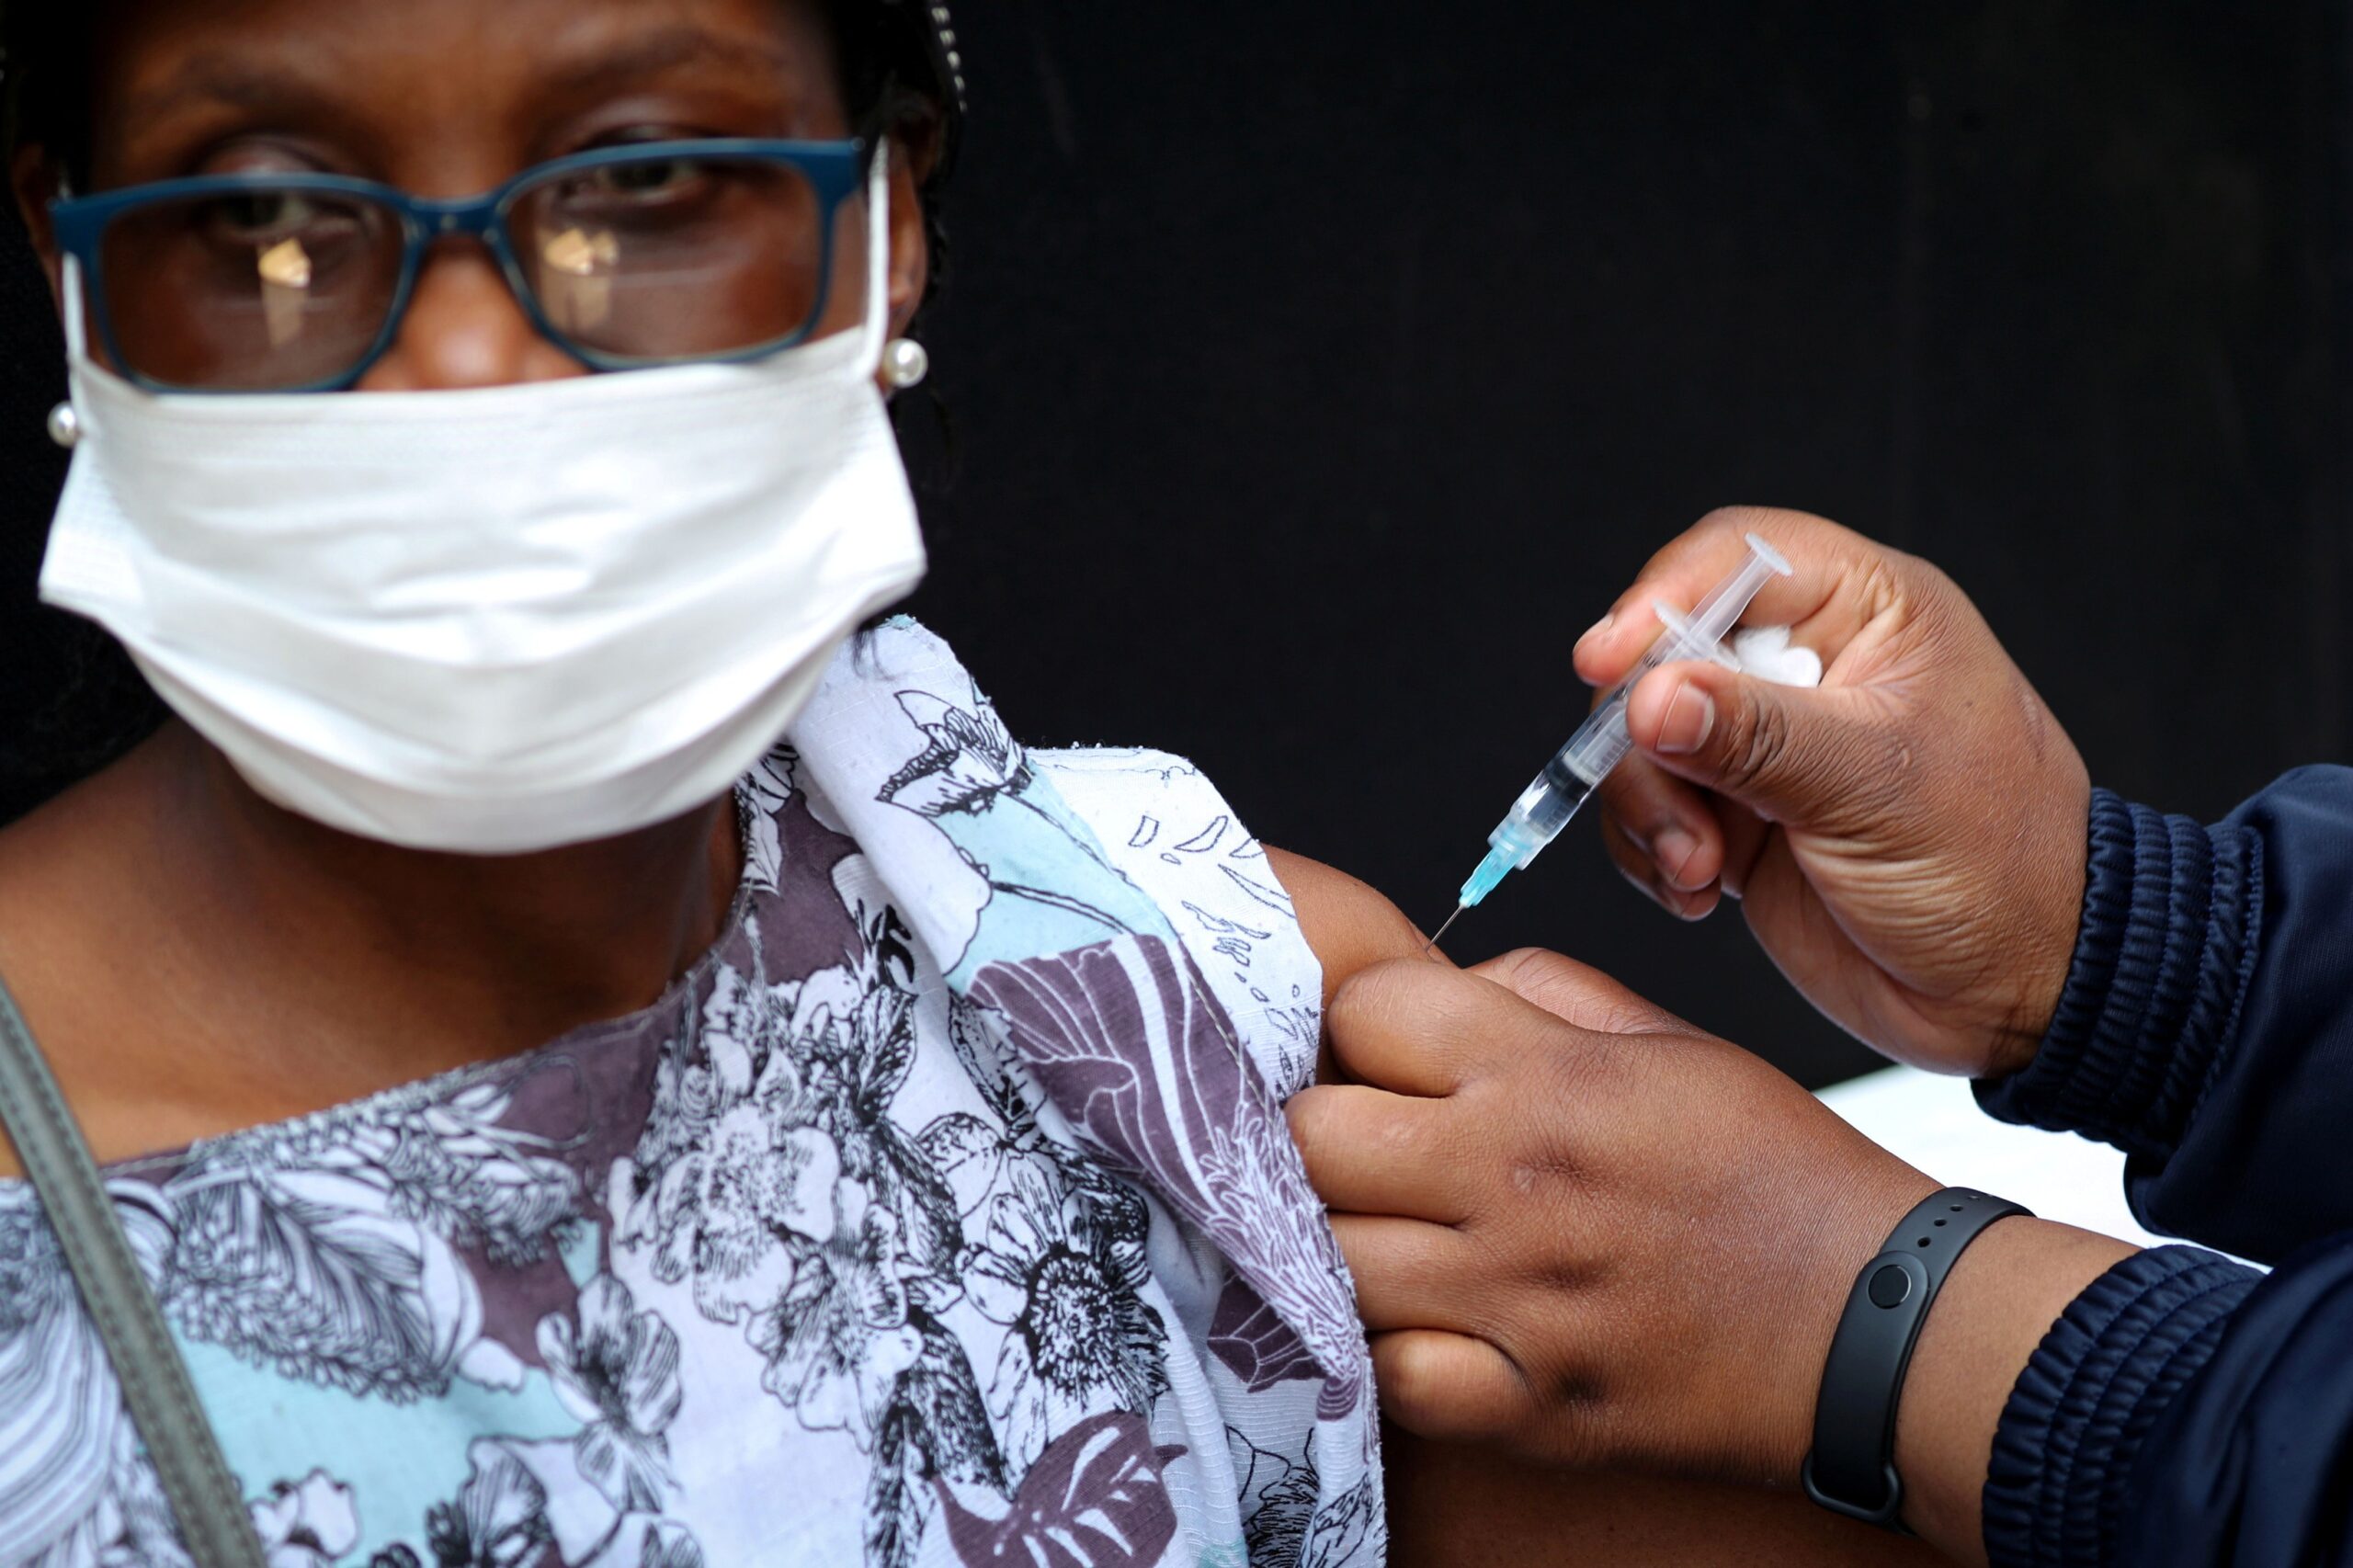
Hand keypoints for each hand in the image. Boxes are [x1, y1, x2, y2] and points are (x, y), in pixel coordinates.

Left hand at [1292, 948, 1935, 1484]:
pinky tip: (1423, 1324)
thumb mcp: (1671, 1040)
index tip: (1384, 1053)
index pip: (1365, 1008)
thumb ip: (1541, 993)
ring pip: (1328, 1256)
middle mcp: (1516, 1180)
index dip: (1362, 1023)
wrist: (1882, 1324)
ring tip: (1386, 1233)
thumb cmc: (1776, 1175)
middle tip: (1360, 1148)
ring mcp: (1515, 1299)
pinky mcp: (1528, 1403)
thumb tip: (1444, 984)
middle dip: (1319, 1130)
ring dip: (1340, 1240)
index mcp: (1550, 1077)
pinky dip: (1390, 1352)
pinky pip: (1391, 1374)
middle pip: (1310, 1136)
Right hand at [1579, 507, 2089, 1078]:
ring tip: (1701, 870)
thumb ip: (1756, 736)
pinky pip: (1648, 809)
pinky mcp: (1735, 816)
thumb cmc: (1998, 868)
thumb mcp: (1876, 787)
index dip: (1662, 599)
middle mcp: (1809, 665)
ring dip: (1651, 810)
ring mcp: (1766, 745)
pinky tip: (1702, 892)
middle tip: (1678, 810)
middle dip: (1650, 736)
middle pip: (1666, 651)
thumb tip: (1649, 697)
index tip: (1609, 664)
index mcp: (1869, 611)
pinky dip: (1653, 854)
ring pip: (1643, 739)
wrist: (2020, 992)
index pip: (1737, 558)